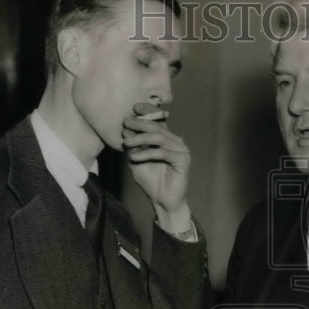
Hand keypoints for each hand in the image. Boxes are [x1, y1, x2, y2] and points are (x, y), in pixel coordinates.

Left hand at [122, 102, 191, 230]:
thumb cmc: (151, 181)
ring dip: (140, 138)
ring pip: (159, 137)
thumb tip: (125, 129)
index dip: (149, 110)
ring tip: (126, 142)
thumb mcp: (136, 160)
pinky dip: (147, 153)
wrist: (163, 201)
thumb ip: (132, 147)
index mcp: (166, 139)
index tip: (134, 108)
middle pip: (157, 126)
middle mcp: (175, 141)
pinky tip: (134, 157)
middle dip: (140, 123)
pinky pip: (163, 152)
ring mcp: (181, 150)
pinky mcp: (183, 159)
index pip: (158, 120)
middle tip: (126, 122)